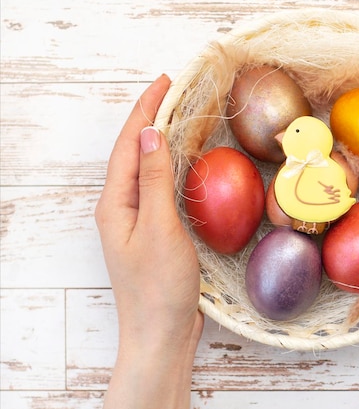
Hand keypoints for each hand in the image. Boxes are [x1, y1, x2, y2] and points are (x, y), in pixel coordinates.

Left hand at [95, 75, 203, 408]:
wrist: (160, 333)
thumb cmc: (159, 287)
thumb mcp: (159, 228)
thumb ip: (154, 180)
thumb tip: (149, 134)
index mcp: (115, 203)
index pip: (128, 144)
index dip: (146, 109)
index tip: (166, 80)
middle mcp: (121, 207)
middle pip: (133, 151)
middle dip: (151, 117)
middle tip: (176, 89)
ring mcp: (136, 220)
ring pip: (146, 168)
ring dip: (161, 139)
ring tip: (181, 115)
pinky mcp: (153, 231)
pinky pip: (159, 187)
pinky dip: (171, 166)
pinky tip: (186, 162)